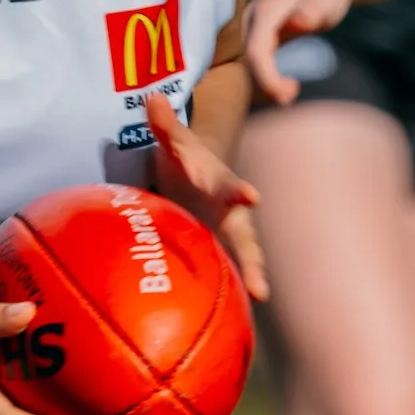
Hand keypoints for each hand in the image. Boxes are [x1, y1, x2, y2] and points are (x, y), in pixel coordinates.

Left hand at [141, 93, 267, 302]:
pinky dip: (231, 292)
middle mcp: (229, 212)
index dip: (238, 190)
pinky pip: (226, 273)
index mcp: (218, 183)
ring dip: (250, 278)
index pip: (229, 186)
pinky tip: (231, 317)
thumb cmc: (183, 158)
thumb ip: (163, 123)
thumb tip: (151, 97)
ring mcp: (225, 234)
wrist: (196, 175)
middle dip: (253, 257)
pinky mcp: (218, 250)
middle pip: (245, 236)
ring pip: (242, 259)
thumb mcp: (172, 140)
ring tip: (258, 298)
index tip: (250, 196)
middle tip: (263, 282)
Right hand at [242, 0, 355, 102]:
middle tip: (292, 97)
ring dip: (265, 85)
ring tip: (292, 92)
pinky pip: (254, 65)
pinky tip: (286, 88)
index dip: (266, 77)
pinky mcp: (257, 39)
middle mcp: (251, 21)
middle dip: (266, 85)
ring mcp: (251, 30)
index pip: (256, 51)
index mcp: (264, 11)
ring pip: (248, 66)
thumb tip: (300, 21)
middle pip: (247, 61)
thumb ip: (312, 10)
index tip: (288, 94)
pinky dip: (266, 80)